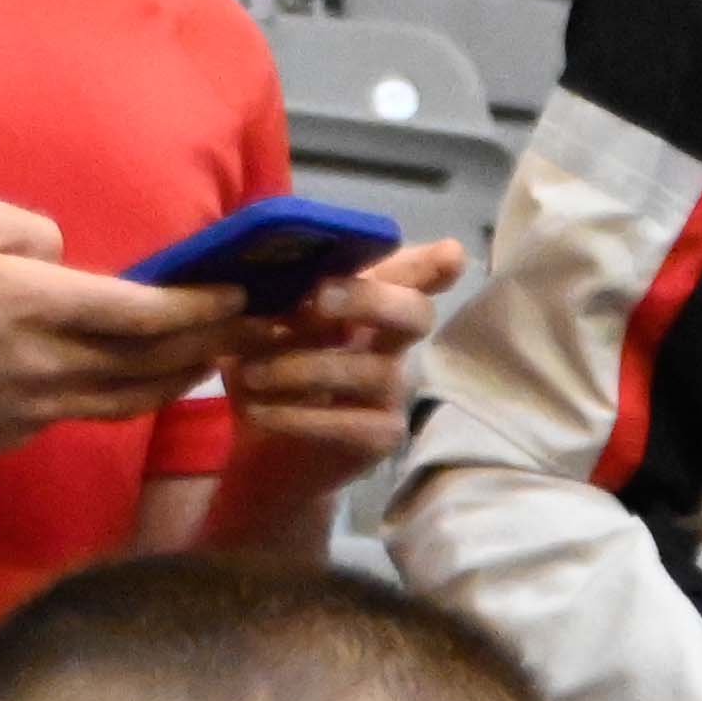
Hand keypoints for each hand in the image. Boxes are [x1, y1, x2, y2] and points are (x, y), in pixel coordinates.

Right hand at [0, 194, 255, 457]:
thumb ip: (38, 233)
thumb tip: (75, 261)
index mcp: (41, 306)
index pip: (146, 315)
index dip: (201, 309)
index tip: (238, 296)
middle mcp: (50, 365)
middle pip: (153, 366)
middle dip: (209, 348)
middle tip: (251, 333)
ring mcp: (36, 409)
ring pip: (130, 402)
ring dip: (177, 382)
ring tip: (210, 362)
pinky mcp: (17, 436)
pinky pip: (86, 414)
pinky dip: (123, 398)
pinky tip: (139, 382)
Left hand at [206, 231, 459, 499]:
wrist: (264, 446)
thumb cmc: (269, 369)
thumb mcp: (261, 325)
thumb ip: (273, 296)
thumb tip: (263, 268)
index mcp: (368, 305)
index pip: (410, 276)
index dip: (433, 266)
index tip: (450, 254)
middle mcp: (392, 344)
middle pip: (414, 313)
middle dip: (370, 300)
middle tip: (318, 298)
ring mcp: (392, 392)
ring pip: (371, 371)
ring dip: (304, 367)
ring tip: (251, 372)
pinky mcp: (381, 437)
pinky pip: (349, 424)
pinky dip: (297, 416)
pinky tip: (257, 411)